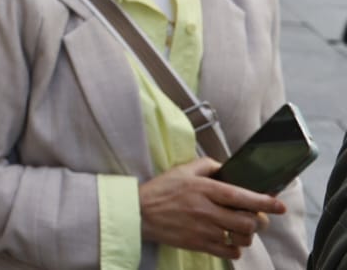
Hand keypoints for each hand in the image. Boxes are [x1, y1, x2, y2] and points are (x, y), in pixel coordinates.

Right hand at [139, 159, 286, 258]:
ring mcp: (204, 230)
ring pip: (242, 238)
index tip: (279, 205)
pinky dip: (235, 249)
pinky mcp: (200, 245)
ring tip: (239, 229)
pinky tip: (228, 240)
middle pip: (248, 222)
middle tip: (254, 217)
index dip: (264, 202)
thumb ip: (207, 165)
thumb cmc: (161, 191)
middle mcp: (207, 210)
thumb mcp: (182, 170)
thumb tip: (227, 168)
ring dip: (246, 234)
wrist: (139, 213)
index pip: (241, 196)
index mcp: (204, 189)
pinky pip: (230, 253)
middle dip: (257, 221)